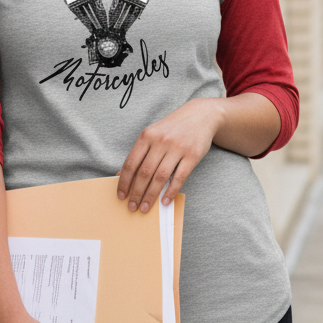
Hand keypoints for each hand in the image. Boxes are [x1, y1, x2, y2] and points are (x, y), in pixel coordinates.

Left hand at [117, 98, 220, 212]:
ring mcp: (177, 148)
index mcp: (147, 135)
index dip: (124, 182)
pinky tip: (165, 200)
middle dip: (136, 193)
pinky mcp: (192, 155)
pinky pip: (179, 177)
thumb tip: (122, 176)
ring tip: (145, 208)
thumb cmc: (174, 127)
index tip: (121, 196)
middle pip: (144, 172)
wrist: (201, 115)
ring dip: (150, 196)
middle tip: (132, 207)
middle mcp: (161, 141)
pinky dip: (171, 191)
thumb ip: (140, 153)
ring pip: (160, 177)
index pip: (131, 163)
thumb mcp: (154, 134)